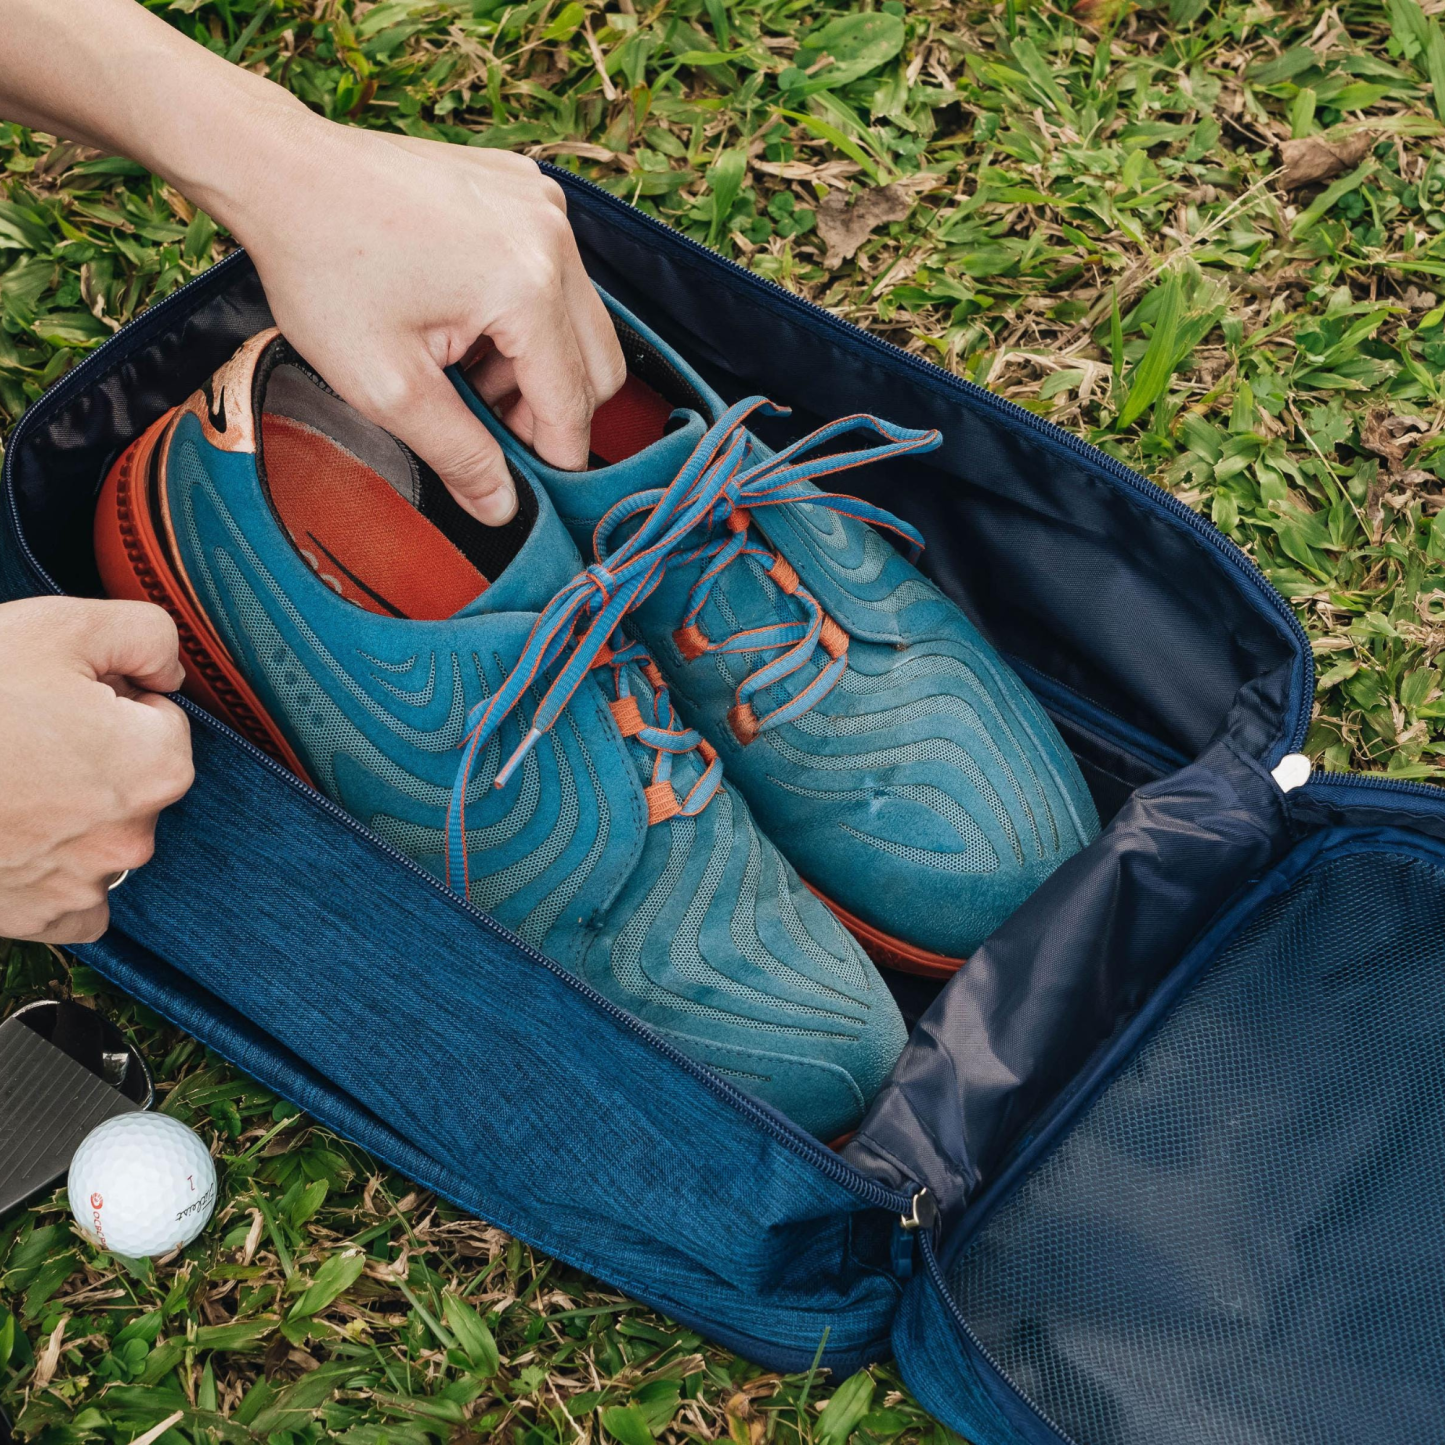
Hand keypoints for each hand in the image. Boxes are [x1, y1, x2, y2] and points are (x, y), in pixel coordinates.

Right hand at [0, 597, 193, 943]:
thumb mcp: (62, 625)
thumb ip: (147, 636)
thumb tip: (170, 673)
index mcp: (157, 765)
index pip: (160, 719)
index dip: (109, 698)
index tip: (58, 697)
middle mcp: (135, 834)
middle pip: (132, 779)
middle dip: (93, 754)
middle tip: (23, 735)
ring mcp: (86, 883)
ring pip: (101, 835)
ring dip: (70, 812)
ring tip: (6, 781)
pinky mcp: (41, 918)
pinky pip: (73, 899)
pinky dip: (50, 874)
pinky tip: (14, 839)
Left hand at [211, 117, 625, 525]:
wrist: (281, 170)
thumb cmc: (322, 267)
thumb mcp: (388, 387)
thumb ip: (459, 454)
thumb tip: (503, 509)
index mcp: (528, 286)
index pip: (572, 402)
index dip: (553, 459)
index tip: (529, 486)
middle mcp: (553, 237)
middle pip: (598, 363)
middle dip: (549, 410)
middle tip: (488, 428)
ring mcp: (543, 204)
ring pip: (580, 322)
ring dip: (536, 363)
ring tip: (465, 371)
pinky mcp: (526, 188)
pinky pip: (556, 274)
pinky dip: (524, 312)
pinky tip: (464, 320)